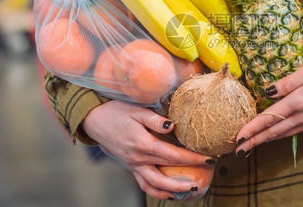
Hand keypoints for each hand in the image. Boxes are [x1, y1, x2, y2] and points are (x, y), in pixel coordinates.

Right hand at [82, 100, 214, 199]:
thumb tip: (173, 126)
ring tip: (192, 189)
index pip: (173, 155)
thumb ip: (155, 119)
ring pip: (155, 185)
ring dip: (174, 189)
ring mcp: (133, 165)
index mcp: (143, 143)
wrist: (94, 120)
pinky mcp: (130, 167)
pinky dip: (158, 191)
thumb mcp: (137, 109)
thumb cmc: (116, 111)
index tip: (208, 157)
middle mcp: (138, 158)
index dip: (193, 158)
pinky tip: (171, 192)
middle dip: (190, 173)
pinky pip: (144, 185)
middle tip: (207, 171)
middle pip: (168, 170)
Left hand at [235, 60, 302, 154]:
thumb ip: (288, 82)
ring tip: (250, 144)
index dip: (253, 128)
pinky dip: (278, 135)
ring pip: (282, 134)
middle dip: (255, 140)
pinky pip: (292, 131)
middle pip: (274, 131)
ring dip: (265, 139)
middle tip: (238, 149)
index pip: (270, 117)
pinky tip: (271, 135)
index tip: (239, 136)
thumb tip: (268, 92)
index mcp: (299, 101)